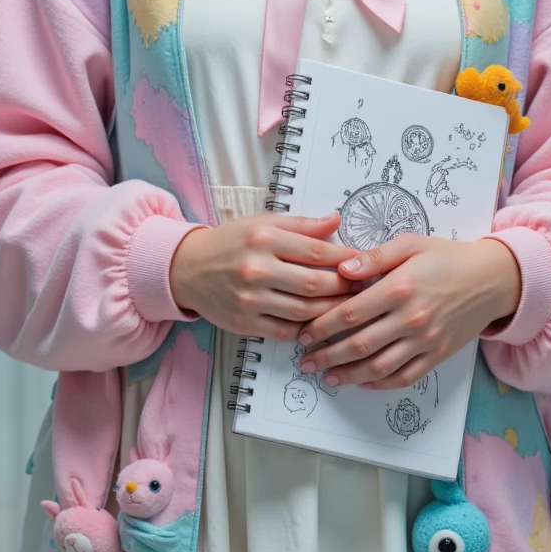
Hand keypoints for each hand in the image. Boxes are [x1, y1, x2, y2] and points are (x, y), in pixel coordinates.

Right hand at [168, 209, 358, 340]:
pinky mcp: (243, 323)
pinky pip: (286, 331)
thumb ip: (301, 225)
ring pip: (305, 311)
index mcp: (264, 238)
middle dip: (345, 287)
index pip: (318, 250)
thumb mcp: (263, 223)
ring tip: (349, 306)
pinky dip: (306, 329)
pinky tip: (320, 323)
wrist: (187, 268)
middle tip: (363, 287)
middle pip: (316, 283)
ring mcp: (249, 299)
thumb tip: (336, 220)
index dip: (346, 259)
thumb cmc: (230, 242)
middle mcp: (256, 268)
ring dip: (332, 311)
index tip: (363, 263)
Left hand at [294, 235, 521, 389]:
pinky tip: (362, 383)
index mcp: (400, 288)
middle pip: (359, 345)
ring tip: (326, 377)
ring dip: (348, 375)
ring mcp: (425, 341)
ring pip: (378, 367)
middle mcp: (412, 318)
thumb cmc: (448, 257)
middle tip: (306, 361)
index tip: (304, 332)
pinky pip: (404, 377)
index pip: (351, 313)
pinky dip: (380, 384)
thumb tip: (341, 270)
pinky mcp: (437, 355)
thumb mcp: (410, 244)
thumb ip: (374, 257)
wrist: (492, 279)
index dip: (323, 326)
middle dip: (327, 356)